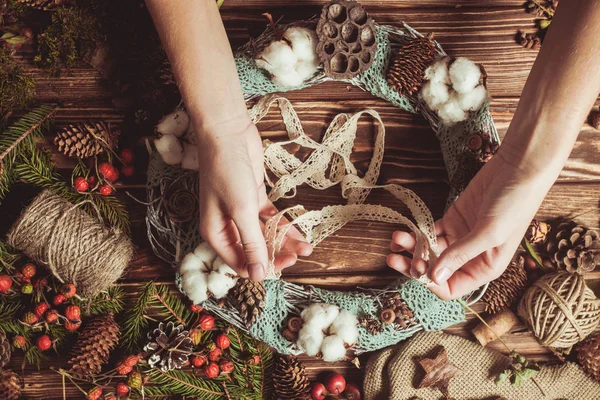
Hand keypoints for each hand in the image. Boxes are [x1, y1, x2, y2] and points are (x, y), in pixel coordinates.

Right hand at [197, 118, 311, 280]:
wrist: (227, 134)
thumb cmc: (227, 171)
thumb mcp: (241, 210)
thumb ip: (252, 243)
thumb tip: (258, 275)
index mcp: (216, 234)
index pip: (240, 264)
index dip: (263, 268)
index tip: (286, 263)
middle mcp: (227, 227)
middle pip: (254, 251)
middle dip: (277, 255)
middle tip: (299, 255)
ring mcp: (240, 212)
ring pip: (265, 235)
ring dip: (285, 242)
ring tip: (308, 247)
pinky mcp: (253, 198)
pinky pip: (270, 219)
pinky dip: (284, 225)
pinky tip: (301, 233)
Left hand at [387, 148, 552, 299]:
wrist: (518, 169)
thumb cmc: (513, 204)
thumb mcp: (489, 232)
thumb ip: (460, 255)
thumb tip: (434, 277)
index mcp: (484, 268)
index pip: (452, 287)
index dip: (432, 282)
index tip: (416, 269)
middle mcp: (470, 257)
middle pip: (435, 270)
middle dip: (413, 266)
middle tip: (393, 257)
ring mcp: (459, 238)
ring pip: (428, 250)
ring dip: (410, 247)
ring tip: (396, 238)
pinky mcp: (452, 220)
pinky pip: (429, 232)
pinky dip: (415, 232)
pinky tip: (403, 231)